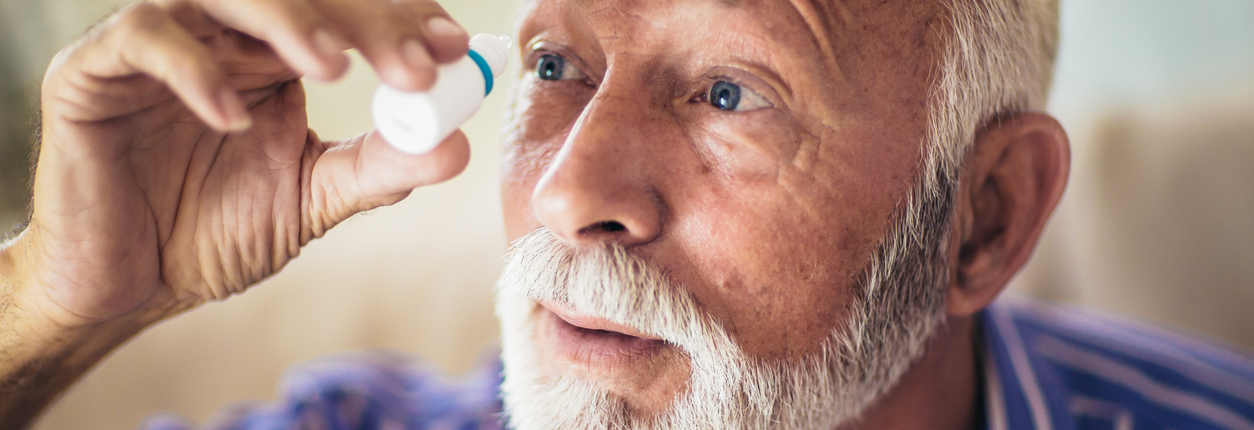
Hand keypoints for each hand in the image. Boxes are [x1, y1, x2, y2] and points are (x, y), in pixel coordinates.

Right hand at [12, 0, 472, 328]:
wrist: (129, 285)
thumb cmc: (211, 233)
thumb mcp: (312, 199)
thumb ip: (378, 169)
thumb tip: (456, 147)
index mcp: (275, 54)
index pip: (344, 10)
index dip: (400, 18)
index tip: (453, 47)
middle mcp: (222, 34)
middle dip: (364, 20)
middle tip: (413, 65)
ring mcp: (160, 44)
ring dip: (287, 19)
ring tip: (334, 66)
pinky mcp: (94, 70)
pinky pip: (144, 38)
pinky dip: (193, 69)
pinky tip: (235, 117)